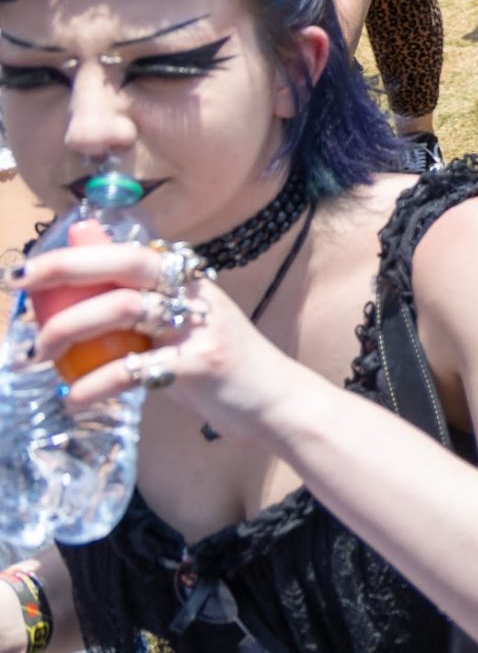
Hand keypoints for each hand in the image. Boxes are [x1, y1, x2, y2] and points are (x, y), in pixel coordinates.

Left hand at [23, 228, 313, 437]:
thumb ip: (139, 297)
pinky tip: (73, 399)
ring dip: (71, 328)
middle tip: (19, 285)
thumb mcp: (182, 322)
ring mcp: (200, 327)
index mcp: (187, 280)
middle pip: (127, 265)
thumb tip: (86, 257)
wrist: (276, 400)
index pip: (128, 251)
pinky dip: (94, 385)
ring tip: (40, 352)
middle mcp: (195, 294)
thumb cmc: (220, 362)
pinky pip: (135, 370)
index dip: (76, 253)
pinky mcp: (201, 365)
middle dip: (67, 269)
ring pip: (125, 309)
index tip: (28, 270)